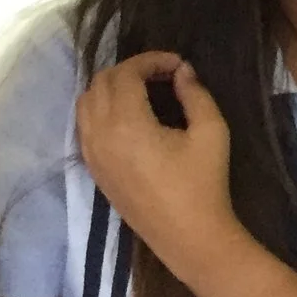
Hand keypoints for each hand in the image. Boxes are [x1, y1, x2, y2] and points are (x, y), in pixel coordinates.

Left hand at [75, 53, 236, 271]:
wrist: (188, 236)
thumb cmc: (204, 184)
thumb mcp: (212, 133)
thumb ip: (196, 94)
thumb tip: (183, 72)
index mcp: (127, 123)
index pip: (126, 74)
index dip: (151, 60)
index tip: (178, 64)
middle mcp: (100, 134)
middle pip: (100, 82)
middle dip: (130, 70)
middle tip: (163, 75)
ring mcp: (91, 153)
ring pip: (85, 102)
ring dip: (111, 88)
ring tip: (143, 92)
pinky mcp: (93, 168)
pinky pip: (84, 126)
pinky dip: (101, 109)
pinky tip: (129, 116)